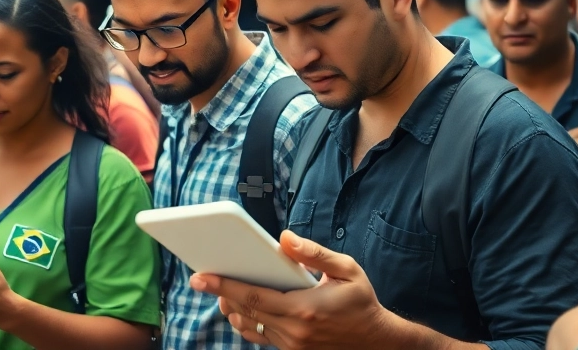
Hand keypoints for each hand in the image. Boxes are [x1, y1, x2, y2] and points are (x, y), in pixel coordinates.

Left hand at [190, 230, 385, 349]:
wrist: (377, 342)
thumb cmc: (361, 302)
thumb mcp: (346, 271)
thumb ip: (314, 254)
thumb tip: (284, 238)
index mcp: (303, 308)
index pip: (253, 296)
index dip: (223, 285)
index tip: (201, 276)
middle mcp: (294, 331)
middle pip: (244, 312)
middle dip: (220, 294)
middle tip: (200, 278)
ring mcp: (292, 345)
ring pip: (250, 326)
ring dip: (231, 309)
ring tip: (220, 290)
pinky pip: (261, 337)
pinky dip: (247, 322)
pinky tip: (240, 308)